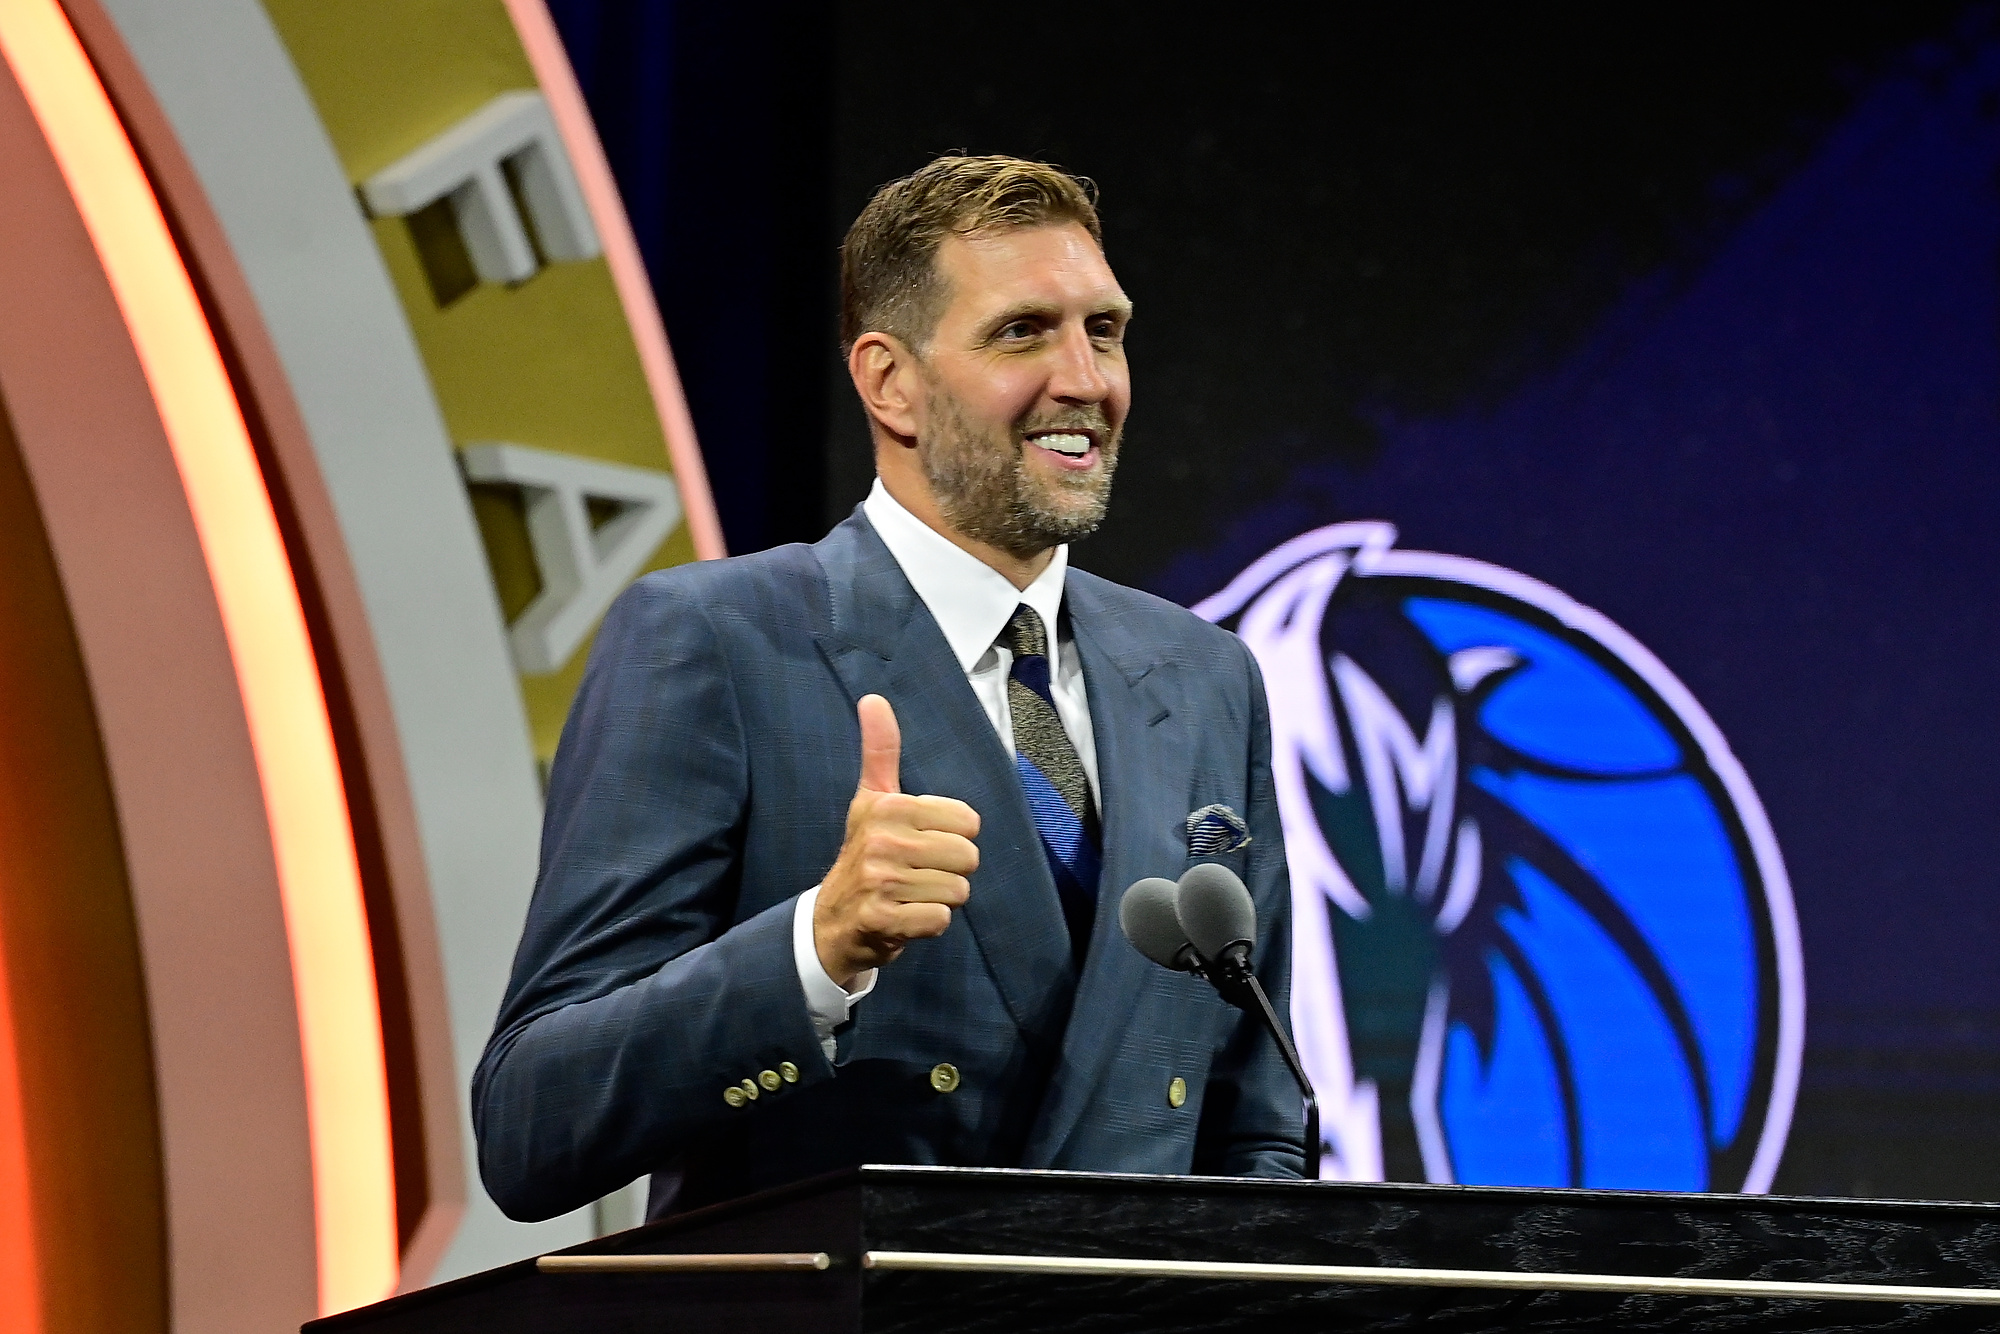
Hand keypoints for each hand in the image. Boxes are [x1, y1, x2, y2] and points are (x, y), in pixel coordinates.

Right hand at [815, 694, 980, 987]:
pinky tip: (906, 916)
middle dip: (950, 870)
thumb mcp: (870, 798)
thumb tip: (873, 698)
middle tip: (918, 872)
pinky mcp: (882, 919)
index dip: (953, 836)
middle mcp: (882, 840)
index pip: (968, 821)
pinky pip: (940, 920)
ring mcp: (880, 882)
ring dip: (940, 898)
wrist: (833, 918)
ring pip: (957, 891)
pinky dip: (930, 924)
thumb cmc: (865, 852)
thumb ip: (879, 750)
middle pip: (967, 857)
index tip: (921, 841)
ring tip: (911, 894)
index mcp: (888, 806)